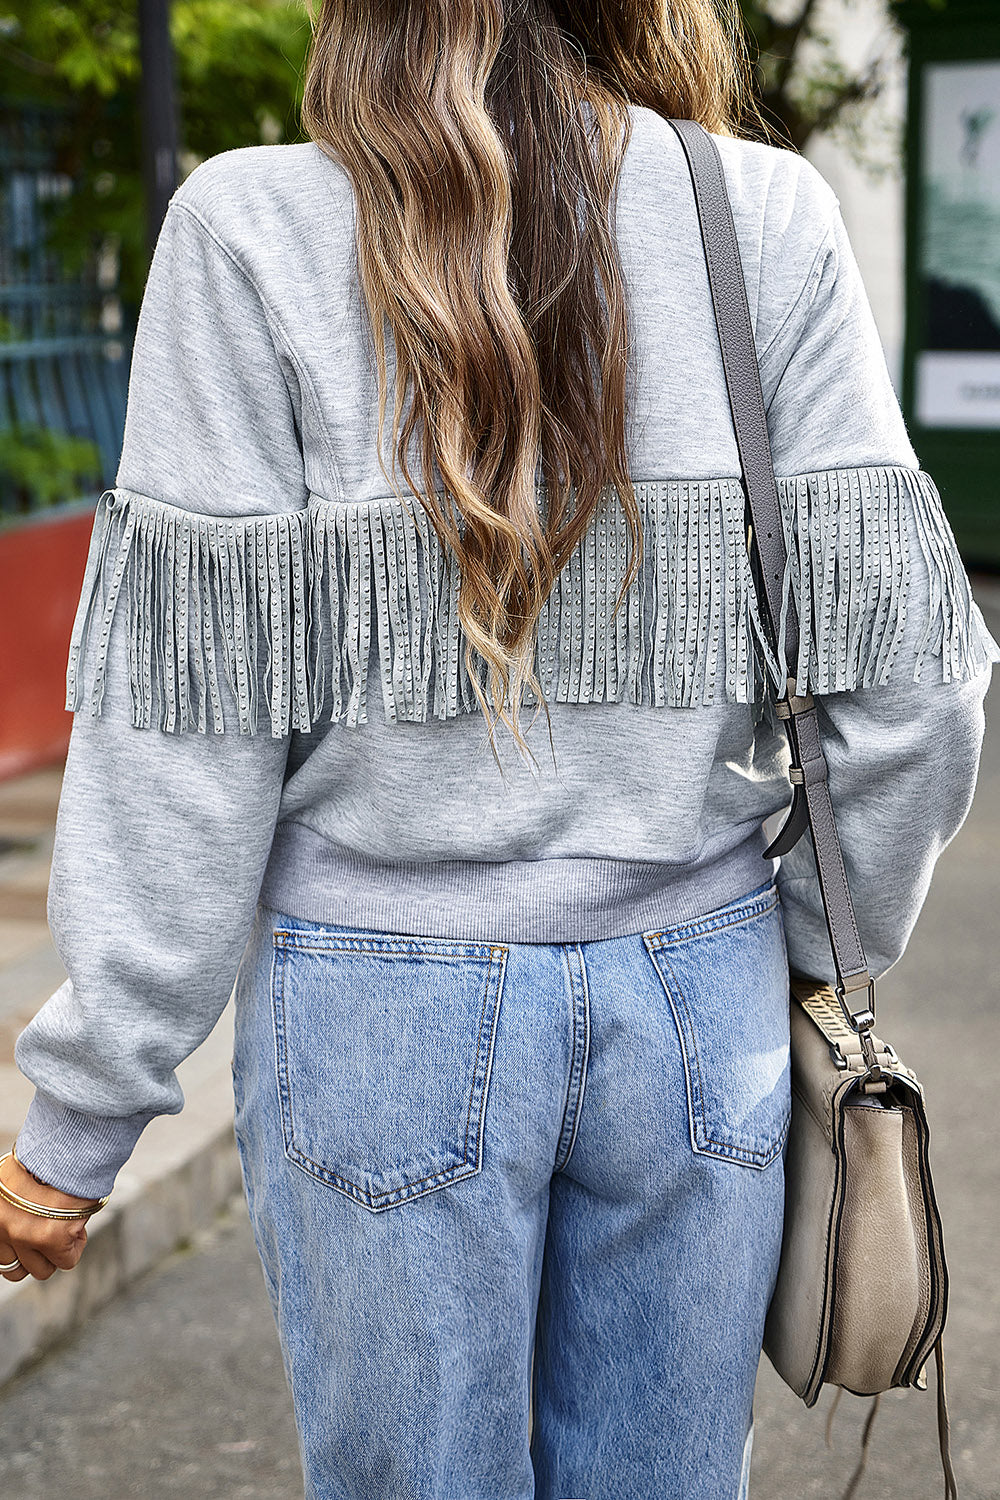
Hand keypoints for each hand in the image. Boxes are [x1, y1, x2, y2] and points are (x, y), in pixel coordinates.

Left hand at [0, 1153, 98, 1281]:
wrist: (68, 1144)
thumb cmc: (49, 1155)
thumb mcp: (17, 1182)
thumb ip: (13, 1208)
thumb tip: (23, 1226)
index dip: (18, 1247)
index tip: (30, 1239)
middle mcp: (1, 1227)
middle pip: (15, 1268)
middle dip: (35, 1254)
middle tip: (50, 1234)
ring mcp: (24, 1234)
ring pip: (40, 1270)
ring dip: (54, 1253)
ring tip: (65, 1227)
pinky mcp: (50, 1239)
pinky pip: (67, 1260)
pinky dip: (77, 1245)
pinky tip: (79, 1223)